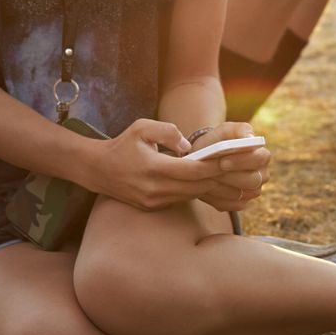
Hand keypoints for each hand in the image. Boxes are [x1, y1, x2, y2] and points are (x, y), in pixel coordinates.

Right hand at [83, 118, 221, 210]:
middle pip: (196, 187)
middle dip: (218, 179)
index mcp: (153, 168)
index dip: (214, 167)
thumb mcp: (142, 127)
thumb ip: (168, 132)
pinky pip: (180, 199)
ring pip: (190, 195)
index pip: (192, 172)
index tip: (230, 160)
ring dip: (209, 187)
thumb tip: (189, 147)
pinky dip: (195, 191)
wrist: (98, 170)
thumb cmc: (123, 144)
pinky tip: (208, 183)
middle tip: (237, 170)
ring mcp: (154, 201)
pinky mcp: (153, 207)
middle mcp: (154, 189)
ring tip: (229, 176)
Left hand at [190, 122, 271, 212]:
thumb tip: (250, 138)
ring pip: (241, 194)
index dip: (242, 161)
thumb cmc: (217, 141)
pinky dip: (216, 198)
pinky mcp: (241, 203)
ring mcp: (253, 191)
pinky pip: (231, 205)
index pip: (260, 159)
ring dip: (220, 187)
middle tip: (210, 173)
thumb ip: (239, 130)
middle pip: (253, 180)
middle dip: (230, 177)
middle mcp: (262, 174)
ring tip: (204, 179)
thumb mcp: (225, 130)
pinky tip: (204, 188)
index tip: (222, 162)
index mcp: (262, 155)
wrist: (204, 157)